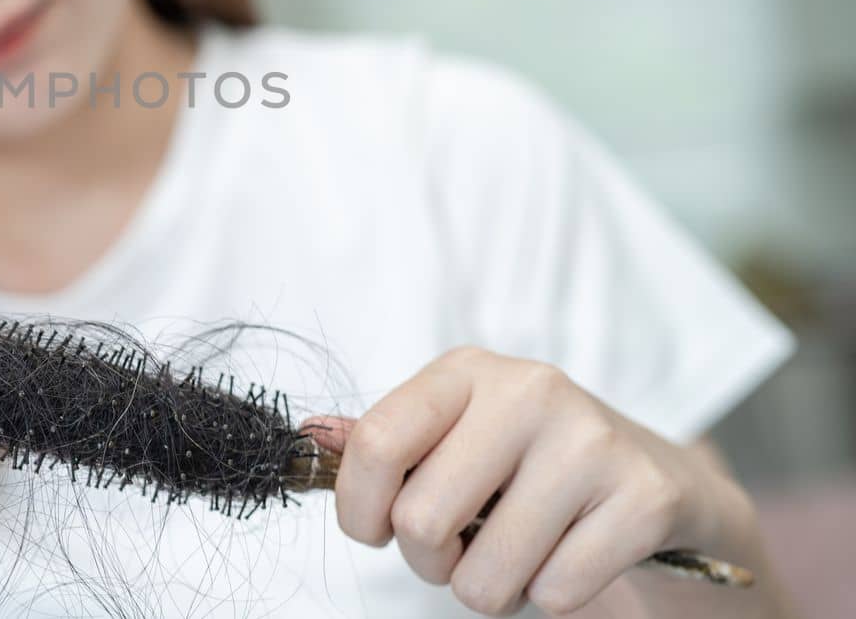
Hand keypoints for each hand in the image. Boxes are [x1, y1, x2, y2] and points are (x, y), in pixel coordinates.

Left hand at [320, 347, 752, 615]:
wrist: (659, 478)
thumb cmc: (532, 461)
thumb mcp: (457, 432)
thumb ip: (385, 441)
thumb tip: (309, 438)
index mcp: (466, 373)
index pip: (375, 444)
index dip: (357, 509)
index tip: (374, 532)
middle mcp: (528, 391)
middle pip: (423, 521)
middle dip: (431, 562)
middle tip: (461, 549)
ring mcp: (591, 441)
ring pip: (487, 575)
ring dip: (493, 587)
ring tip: (521, 550)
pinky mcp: (645, 498)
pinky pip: (555, 593)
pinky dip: (553, 596)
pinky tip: (572, 553)